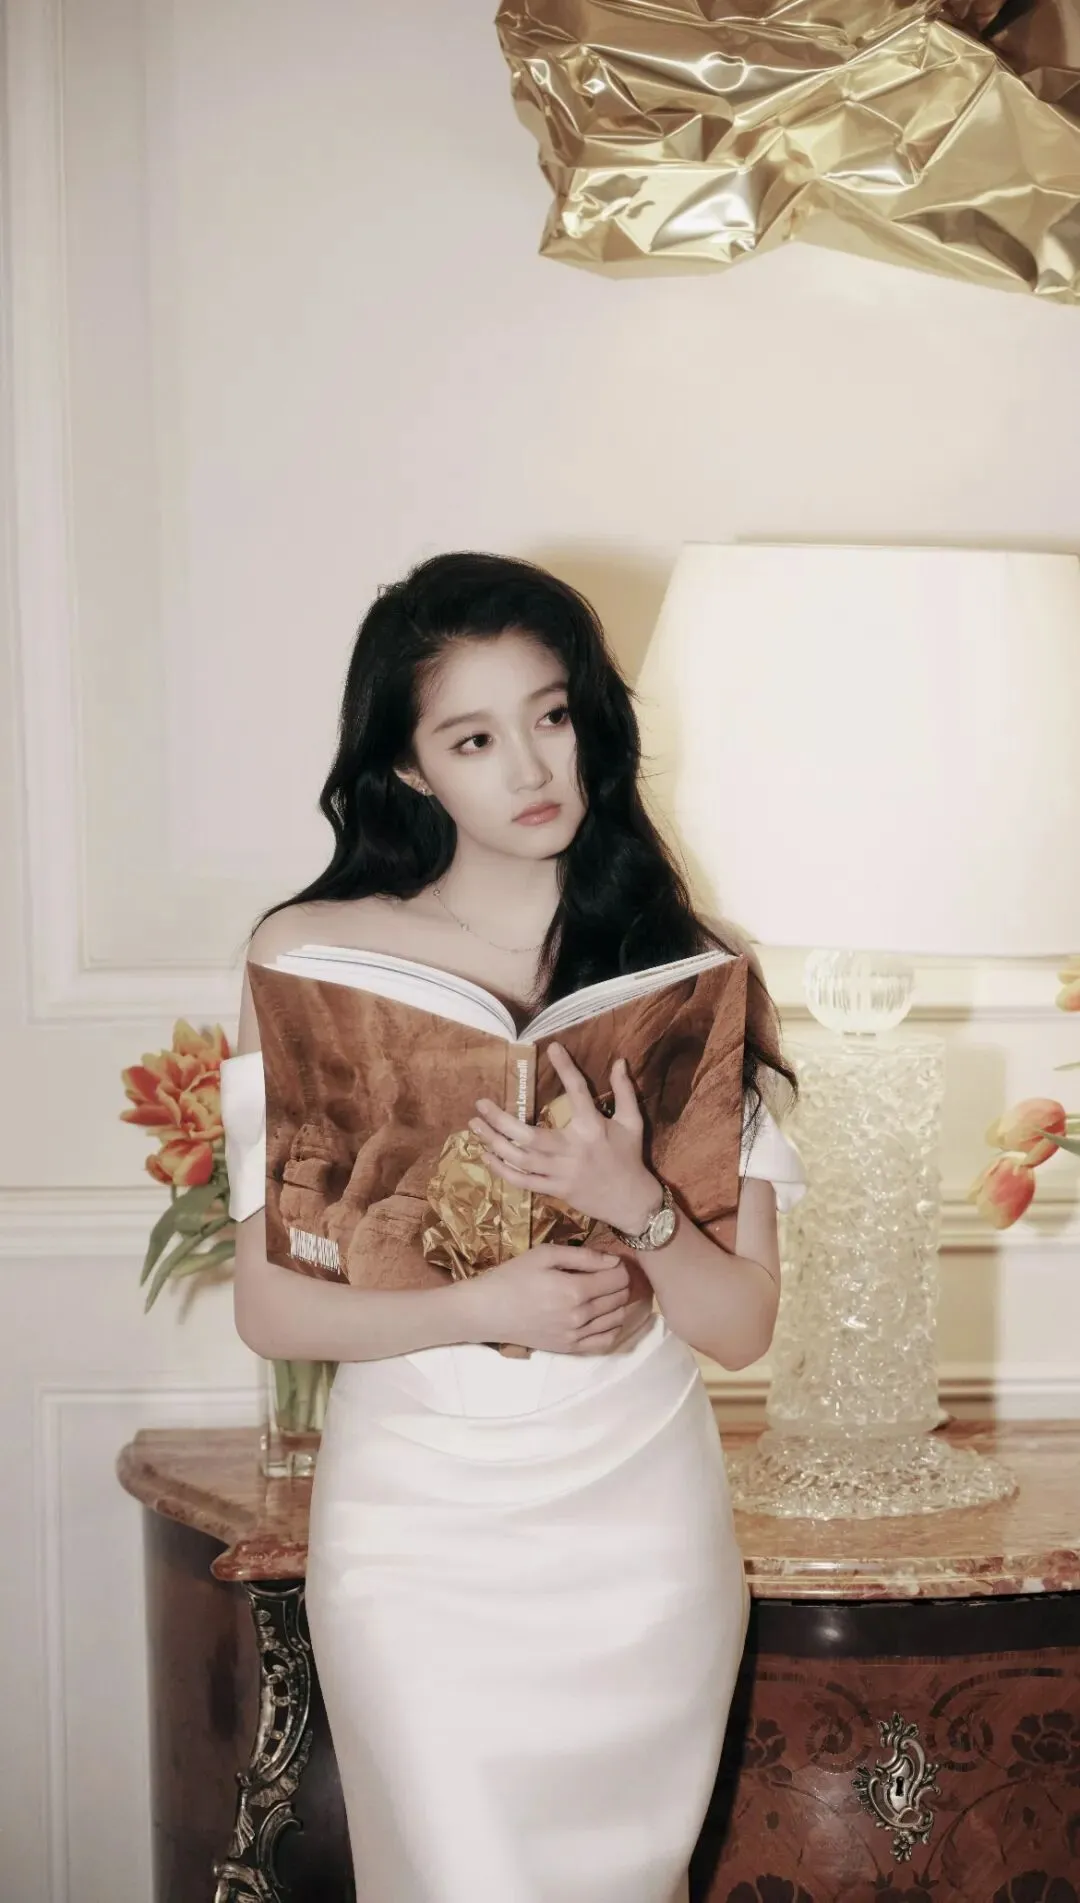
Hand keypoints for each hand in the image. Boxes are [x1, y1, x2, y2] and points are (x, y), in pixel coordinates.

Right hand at [458, 1243, 632, 1354]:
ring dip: (618, 1303)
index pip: (619, 1279)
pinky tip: (605, 1316)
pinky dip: (613, 1327)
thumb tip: (614, 1261)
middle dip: (621, 1283)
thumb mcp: (545, 1254)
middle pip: (620, 1298)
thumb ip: (583, 1256)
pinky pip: (605, 1342)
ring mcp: (575, 1336)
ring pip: (617, 1319)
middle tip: (609, 1274)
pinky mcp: (569, 1349)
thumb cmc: (513, 1277)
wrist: (487, 1311)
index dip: (620, 1267)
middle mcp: (580, 1316)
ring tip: (606, 1292)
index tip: (611, 1261)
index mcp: (575, 1290)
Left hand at [471, 1043, 662, 1235]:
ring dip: (495, 1142)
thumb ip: (625, 1091)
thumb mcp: (632, 1122)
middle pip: (530, 1136)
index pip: (578, 1092)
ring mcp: (562, 1172)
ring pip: (521, 1159)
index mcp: (593, 1128)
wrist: (631, 1202)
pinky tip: (486, 1156)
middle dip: (501, 1120)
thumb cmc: (629, 1157)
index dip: (566, 1069)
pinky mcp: (555, 1189)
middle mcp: (573, 1150)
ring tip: (475, 1125)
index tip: (552, 1048)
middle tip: (481, 1104)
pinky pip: (524, 1181)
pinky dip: (503, 1170)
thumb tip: (619, 1061)